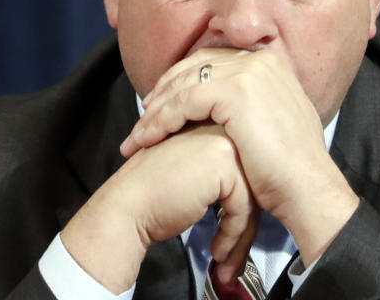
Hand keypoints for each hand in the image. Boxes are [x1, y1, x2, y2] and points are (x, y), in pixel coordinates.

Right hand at [61, 124, 257, 291]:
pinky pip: (243, 205)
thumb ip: (219, 170)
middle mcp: (220, 125)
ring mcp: (223, 141)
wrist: (126, 207)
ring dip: (240, 234)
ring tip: (226, 258)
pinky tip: (218, 250)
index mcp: (211, 122)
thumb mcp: (191, 170)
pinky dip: (232, 234)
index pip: (243, 166)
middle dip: (242, 223)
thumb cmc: (150, 194)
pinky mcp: (224, 163)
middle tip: (231, 253)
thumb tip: (252, 197)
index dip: (237, 208)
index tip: (230, 237)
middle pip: (251, 179)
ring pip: (252, 194)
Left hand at [120, 48, 358, 265]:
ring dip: (155, 111)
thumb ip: (253, 104)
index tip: (161, 104)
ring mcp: (248, 72)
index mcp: (269, 62)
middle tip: (142, 117)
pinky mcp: (235, 91)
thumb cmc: (290, 168)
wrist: (308, 188)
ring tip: (137, 136)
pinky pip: (183, 102)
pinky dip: (160, 120)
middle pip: (193, 67)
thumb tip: (226, 108)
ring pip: (183, 85)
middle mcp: (259, 60)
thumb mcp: (275, 122)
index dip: (181, 80)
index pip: (212, 61)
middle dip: (163, 92)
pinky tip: (147, 139)